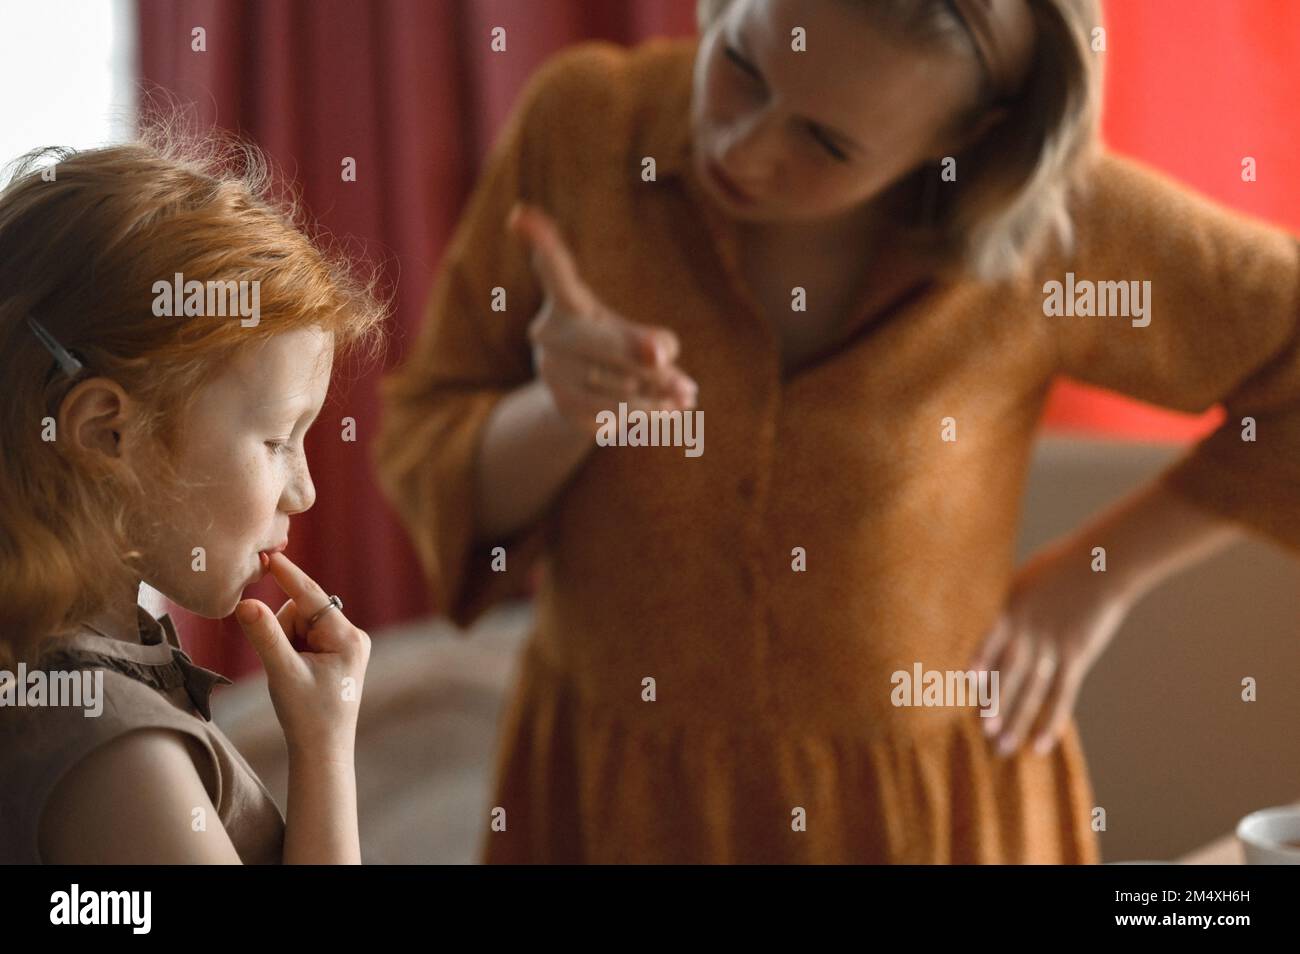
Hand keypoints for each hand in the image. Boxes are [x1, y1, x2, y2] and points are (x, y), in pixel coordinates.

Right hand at [234, 551, 370, 760]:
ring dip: (286, 643)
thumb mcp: (282, 674)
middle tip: (285, 666)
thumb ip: (265, 637)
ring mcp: (346, 645)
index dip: (288, 576)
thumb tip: (246, 603)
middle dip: (284, 632)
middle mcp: (352, 636)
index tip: (270, 554)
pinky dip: (291, 650)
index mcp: (347, 637)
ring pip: (299, 624)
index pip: (311, 596)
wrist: (323, 751)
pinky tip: (298, 676)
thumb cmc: (307, 716)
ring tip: (294, 675)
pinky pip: (304, 637)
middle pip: (301, 611)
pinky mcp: (337, 654)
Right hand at [507, 201, 697, 435]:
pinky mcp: (562, 405)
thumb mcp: (636, 335)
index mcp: (568, 303)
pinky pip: (614, 410)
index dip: (541, 242)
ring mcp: (551, 371)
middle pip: (600, 342)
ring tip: (686, 394)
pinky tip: (671, 411)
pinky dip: (649, 411)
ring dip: (658, 390)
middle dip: (642, 356)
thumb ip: (654, 342)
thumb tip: (661, 357)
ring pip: (615, 381)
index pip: (556, 272)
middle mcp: (549, 333)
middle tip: (683, 372)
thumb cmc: (618, 353)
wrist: (585, 402)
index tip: (520, 214)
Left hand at [969, 537, 1134, 756]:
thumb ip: (1007, 604)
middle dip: (994, 703)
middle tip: (982, 731)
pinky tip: (1043, 742)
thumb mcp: (1024, 579)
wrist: (1102, 564)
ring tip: (1004, 747)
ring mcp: (1052, 645)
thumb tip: (988, 620)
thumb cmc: (1060, 566)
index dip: (978, 664)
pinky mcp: (1076, 655)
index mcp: (1010, 609)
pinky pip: (1062, 694)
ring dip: (1017, 720)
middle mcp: (1027, 631)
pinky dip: (1053, 720)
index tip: (964, 686)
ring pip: (1031, 690)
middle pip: (1007, 673)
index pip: (987, 643)